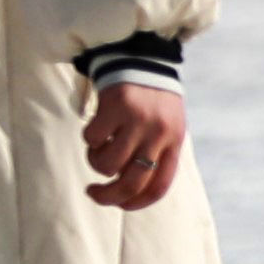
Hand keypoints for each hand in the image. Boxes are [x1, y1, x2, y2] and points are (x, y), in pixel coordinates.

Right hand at [84, 79, 187, 210]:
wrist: (144, 58)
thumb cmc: (152, 100)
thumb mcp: (165, 126)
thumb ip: (154, 154)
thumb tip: (127, 191)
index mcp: (174, 142)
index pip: (159, 186)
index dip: (137, 203)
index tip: (120, 205)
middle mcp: (159, 134)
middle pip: (131, 183)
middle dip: (108, 197)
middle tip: (93, 193)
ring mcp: (138, 120)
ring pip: (107, 165)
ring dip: (96, 161)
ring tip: (99, 147)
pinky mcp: (116, 107)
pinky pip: (93, 140)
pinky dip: (90, 139)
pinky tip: (98, 126)